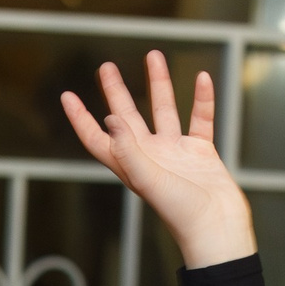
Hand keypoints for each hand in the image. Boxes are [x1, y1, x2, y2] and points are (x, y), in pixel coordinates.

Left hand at [61, 52, 253, 268]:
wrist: (217, 229)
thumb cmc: (181, 213)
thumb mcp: (148, 178)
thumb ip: (128, 148)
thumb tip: (110, 117)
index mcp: (129, 165)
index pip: (97, 138)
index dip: (80, 118)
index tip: (67, 95)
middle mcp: (149, 156)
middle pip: (127, 117)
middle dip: (116, 92)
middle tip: (106, 67)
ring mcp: (176, 153)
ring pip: (164, 111)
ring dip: (159, 85)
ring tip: (154, 56)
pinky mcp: (202, 153)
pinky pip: (200, 119)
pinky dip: (202, 99)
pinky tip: (202, 77)